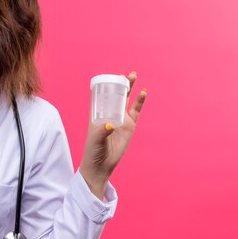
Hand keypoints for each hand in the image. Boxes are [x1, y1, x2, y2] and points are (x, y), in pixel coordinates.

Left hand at [79, 71, 146, 198]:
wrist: (101, 164)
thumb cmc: (93, 151)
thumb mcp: (95, 140)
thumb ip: (102, 132)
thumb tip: (110, 125)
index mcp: (98, 114)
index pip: (102, 97)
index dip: (107, 87)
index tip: (112, 77)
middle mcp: (109, 115)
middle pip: (116, 96)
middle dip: (121, 84)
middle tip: (127, 74)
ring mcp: (121, 120)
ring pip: (126, 101)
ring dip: (130, 89)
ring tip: (134, 76)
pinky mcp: (130, 126)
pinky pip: (135, 112)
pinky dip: (140, 102)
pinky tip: (144, 92)